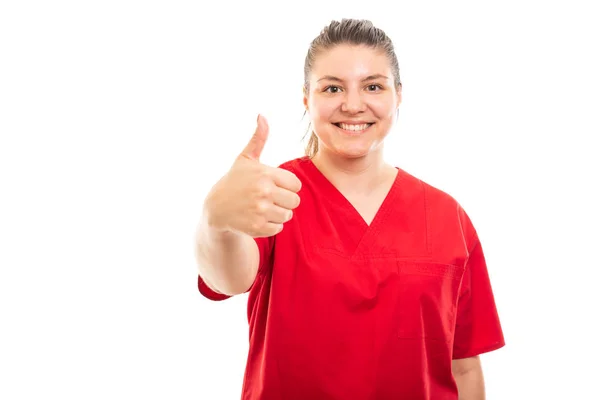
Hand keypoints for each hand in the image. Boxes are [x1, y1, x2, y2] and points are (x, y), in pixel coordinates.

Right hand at [204, 115, 301, 237]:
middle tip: (268, 199)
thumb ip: (258, 138)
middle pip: (295, 201)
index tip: (273, 186)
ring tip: (262, 208)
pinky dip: (270, 226)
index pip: (296, 185)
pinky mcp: (257, 227)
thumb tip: (261, 115)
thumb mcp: (245, 159)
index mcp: (265, 174)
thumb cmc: (235, 181)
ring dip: (278, 214)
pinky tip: (257, 218)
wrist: (216, 208)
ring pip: (288, 216)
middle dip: (284, 201)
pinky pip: (278, 228)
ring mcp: (260, 210)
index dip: (286, 186)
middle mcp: (264, 192)